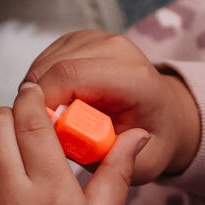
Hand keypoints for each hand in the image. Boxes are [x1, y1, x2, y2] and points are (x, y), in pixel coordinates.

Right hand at [24, 30, 200, 181]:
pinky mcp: (78, 40)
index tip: (42, 133)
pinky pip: (43, 63)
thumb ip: (108, 156)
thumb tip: (68, 137)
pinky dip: (43, 89)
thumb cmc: (155, 140)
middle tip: (52, 135)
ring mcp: (95, 39)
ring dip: (40, 99)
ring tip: (63, 124)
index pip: (70, 75)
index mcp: (134, 77)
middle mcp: (115, 49)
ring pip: (42, 66)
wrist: (165, 116)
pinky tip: (63, 107)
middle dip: (40, 106)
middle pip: (51, 69)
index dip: (45, 104)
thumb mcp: (142, 164)